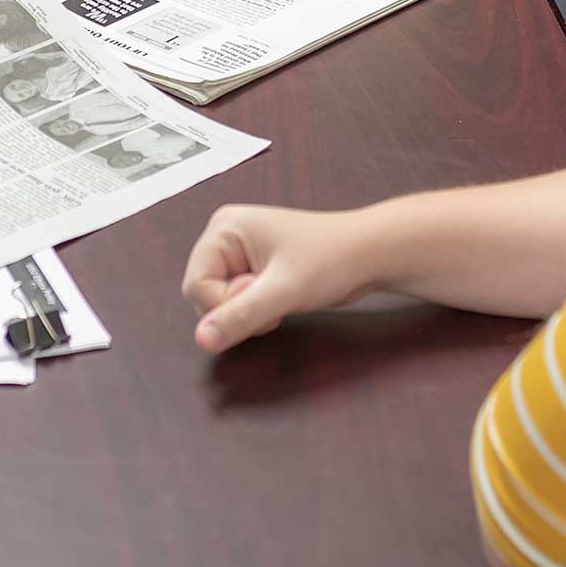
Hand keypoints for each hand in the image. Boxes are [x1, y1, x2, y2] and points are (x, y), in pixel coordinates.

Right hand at [182, 203, 381, 351]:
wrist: (371, 256)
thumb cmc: (332, 260)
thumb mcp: (283, 292)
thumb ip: (240, 316)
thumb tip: (202, 339)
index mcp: (224, 227)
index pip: (195, 285)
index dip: (225, 304)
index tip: (262, 295)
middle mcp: (226, 236)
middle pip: (204, 294)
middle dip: (238, 309)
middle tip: (274, 299)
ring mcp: (240, 253)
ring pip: (220, 303)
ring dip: (249, 313)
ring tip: (281, 298)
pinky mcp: (254, 269)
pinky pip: (238, 303)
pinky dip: (257, 312)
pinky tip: (281, 301)